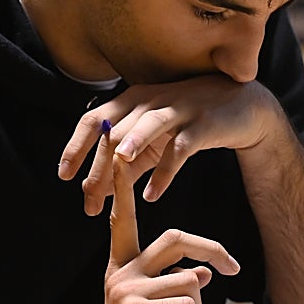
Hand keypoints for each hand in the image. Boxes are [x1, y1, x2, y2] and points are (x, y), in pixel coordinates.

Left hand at [59, 75, 281, 215]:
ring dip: (131, 145)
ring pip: (148, 125)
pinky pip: (180, 148)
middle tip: (88, 202)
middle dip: (98, 168)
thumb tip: (92, 191)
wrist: (240, 108)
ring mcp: (178, 109)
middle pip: (116, 130)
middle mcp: (151, 100)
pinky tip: (153, 194)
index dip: (75, 146)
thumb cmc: (188, 123)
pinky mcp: (202, 124)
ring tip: (118, 168)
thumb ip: (125, 164)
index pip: (94, 120)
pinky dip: (165, 172)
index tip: (63, 175)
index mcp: (133, 101)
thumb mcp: (153, 142)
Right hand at [89, 155, 239, 303]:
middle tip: (234, 267)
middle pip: (178, 238)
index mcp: (123, 268)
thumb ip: (175, 286)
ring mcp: (127, 292)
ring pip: (191, 281)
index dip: (123, 188)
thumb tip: (202, 274)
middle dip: (214, 250)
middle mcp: (122, 273)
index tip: (120, 154)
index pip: (125, 220)